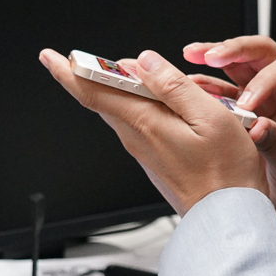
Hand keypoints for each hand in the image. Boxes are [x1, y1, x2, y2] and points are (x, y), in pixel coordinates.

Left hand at [39, 47, 267, 215]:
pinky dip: (137, 106)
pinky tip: (154, 101)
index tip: (50, 56)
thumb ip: (174, 86)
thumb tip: (144, 61)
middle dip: (91, 76)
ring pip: (121, 111)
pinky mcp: (154, 161)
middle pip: (103, 99)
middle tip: (80, 57)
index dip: (69, 71)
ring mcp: (144, 152)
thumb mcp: (209, 117)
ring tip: (126, 72)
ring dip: (118, 89)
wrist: (226, 219)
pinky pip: (137, 125)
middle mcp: (137, 138)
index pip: (94, 92)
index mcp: (145, 122)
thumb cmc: (225, 173)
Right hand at [183, 37, 275, 233]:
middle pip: (260, 55)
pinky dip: (206, 85)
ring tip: (192, 55)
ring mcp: (263, 96)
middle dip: (234, 50)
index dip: (264, 81)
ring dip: (215, 57)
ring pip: (239, 66)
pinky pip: (223, 90)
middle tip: (209, 54)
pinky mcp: (244, 109)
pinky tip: (189, 84)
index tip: (246, 102)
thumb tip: (257, 127)